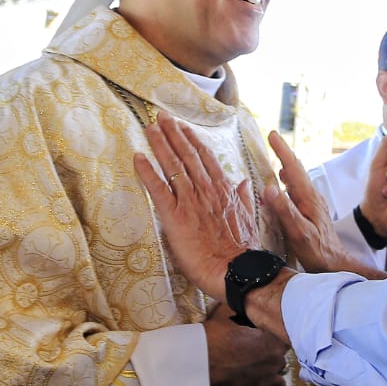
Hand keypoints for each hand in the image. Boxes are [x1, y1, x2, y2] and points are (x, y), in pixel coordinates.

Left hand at [134, 110, 257, 302]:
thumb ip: (244, 198)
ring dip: (160, 144)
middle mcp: (206, 190)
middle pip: (188, 155)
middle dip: (174, 133)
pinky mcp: (175, 216)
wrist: (236, 270)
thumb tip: (244, 182)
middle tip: (161, 116)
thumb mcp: (248, 218)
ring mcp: (191, 201)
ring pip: (173, 165)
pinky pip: (158, 188)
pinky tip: (138, 157)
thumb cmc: (242, 249)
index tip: (183, 127)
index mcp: (224, 190)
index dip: (193, 140)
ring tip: (150, 127)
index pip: (206, 158)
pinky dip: (147, 171)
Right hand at [203, 303, 288, 385]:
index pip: (284, 330)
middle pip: (282, 348)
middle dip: (273, 346)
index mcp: (274, 333)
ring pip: (280, 365)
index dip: (274, 330)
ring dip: (272, 362)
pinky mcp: (264, 383)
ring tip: (259, 359)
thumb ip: (244, 306)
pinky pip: (279, 384)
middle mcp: (278, 352)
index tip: (265, 330)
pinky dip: (274, 380)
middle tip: (258, 344)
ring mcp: (272, 369)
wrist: (205, 357)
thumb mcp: (230, 310)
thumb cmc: (219, 333)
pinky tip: (265, 374)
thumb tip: (244, 296)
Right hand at [260, 131, 372, 274]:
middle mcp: (312, 197)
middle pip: (297, 169)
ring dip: (287, 165)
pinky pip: (298, 189)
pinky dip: (289, 180)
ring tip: (276, 156)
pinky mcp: (312, 211)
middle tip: (273, 139)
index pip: (294, 168)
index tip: (272, 134)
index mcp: (308, 198)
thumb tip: (269, 188)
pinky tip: (284, 183)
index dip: (282, 150)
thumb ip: (285, 210)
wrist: (335, 264)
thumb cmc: (317, 252)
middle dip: (284, 153)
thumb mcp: (299, 232)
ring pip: (298, 179)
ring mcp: (313, 204)